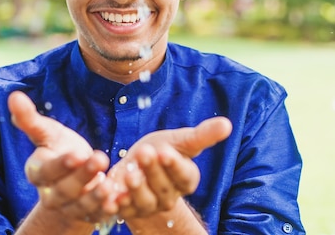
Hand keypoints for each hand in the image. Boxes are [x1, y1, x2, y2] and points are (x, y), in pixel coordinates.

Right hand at [8, 91, 116, 222]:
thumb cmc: (59, 148)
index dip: (61, 165)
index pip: (46, 171)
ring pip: (81, 205)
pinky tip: (121, 199)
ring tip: (110, 185)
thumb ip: (30, 119)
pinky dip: (109, 208)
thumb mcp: (47, 132)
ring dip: (96, 196)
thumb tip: (14, 96)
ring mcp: (71, 207)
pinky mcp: (90, 214)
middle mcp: (52, 194)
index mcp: (39, 172)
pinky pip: (98, 214)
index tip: (77, 154)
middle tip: (99, 159)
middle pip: (65, 189)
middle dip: (82, 176)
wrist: (73, 175)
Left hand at [108, 116, 231, 219]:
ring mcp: (147, 206)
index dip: (174, 165)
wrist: (136, 164)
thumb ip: (202, 135)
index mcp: (185, 180)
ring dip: (136, 189)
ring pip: (143, 201)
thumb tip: (227, 124)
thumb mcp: (180, 140)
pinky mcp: (126, 209)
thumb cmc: (161, 149)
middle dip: (152, 170)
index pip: (183, 175)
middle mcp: (169, 197)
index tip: (165, 152)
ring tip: (128, 173)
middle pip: (162, 187)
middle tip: (144, 153)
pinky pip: (121, 210)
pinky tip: (107, 193)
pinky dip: (114, 204)